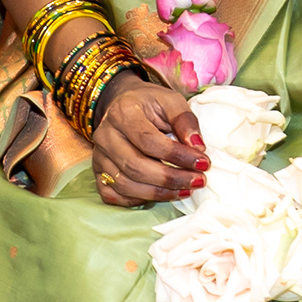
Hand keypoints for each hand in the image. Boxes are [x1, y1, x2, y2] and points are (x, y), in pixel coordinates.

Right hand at [89, 73, 204, 206]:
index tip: (203, 163)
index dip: (178, 156)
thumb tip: (198, 148)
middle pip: (135, 166)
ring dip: (159, 193)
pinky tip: (160, 194)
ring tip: (185, 190)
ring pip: (125, 185)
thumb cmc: (150, 103)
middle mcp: (105, 135)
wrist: (123, 104)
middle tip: (198, 181)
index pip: (149, 141)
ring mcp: (99, 156)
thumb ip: (185, 121)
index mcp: (122, 113)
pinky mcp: (98, 172)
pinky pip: (113, 195)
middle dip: (171, 179)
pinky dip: (137, 200)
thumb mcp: (171, 101)